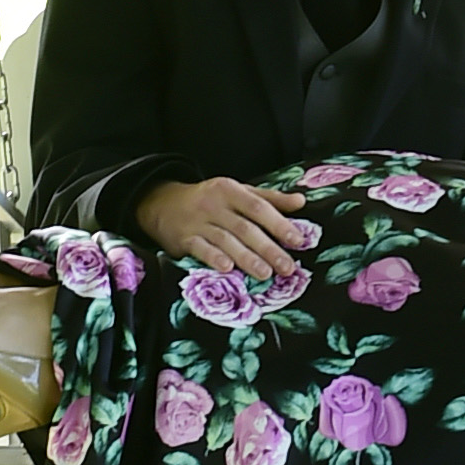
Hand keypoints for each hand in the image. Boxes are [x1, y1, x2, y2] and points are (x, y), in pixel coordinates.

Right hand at [137, 174, 311, 278]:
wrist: (162, 203)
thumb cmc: (209, 200)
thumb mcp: (237, 192)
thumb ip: (269, 198)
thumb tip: (301, 202)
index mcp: (231, 190)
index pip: (258, 207)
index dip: (279, 223)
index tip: (298, 240)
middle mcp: (215, 205)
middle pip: (245, 228)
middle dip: (268, 248)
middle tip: (288, 267)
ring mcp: (198, 222)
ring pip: (226, 240)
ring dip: (246, 258)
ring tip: (265, 274)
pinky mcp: (184, 238)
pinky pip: (200, 249)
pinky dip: (214, 258)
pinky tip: (227, 269)